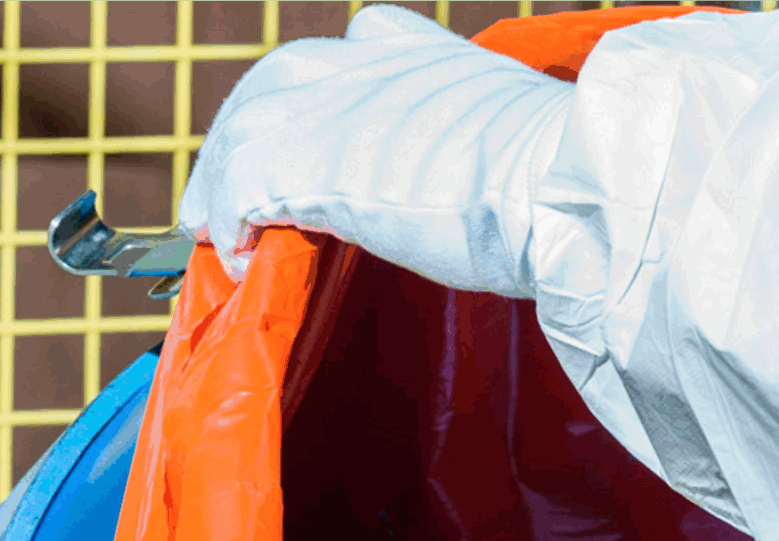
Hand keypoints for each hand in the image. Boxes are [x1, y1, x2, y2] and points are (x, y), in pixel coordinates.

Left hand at [177, 3, 572, 295]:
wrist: (562, 181)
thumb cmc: (562, 178)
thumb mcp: (515, 140)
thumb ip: (478, 147)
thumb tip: (494, 191)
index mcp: (427, 53)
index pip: (358, 43)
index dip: (323, 93)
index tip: (315, 129)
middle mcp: (370, 61)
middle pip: (280, 80)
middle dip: (250, 130)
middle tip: (232, 190)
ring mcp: (331, 103)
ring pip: (245, 127)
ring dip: (222, 182)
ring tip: (216, 232)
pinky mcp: (301, 158)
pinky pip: (238, 189)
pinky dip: (229, 224)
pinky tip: (238, 259)